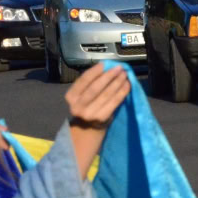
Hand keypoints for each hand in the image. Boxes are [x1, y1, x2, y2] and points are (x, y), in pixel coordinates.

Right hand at [65, 63, 129, 177]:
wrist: (87, 132)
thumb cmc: (87, 109)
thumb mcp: (82, 98)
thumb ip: (90, 86)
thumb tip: (108, 69)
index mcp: (70, 97)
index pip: (83, 81)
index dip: (95, 71)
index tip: (105, 64)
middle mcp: (77, 106)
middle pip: (95, 87)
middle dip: (109, 76)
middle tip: (119, 68)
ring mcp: (89, 113)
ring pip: (106, 94)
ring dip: (117, 83)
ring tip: (125, 75)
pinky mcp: (101, 119)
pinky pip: (114, 103)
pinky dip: (122, 93)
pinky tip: (127, 86)